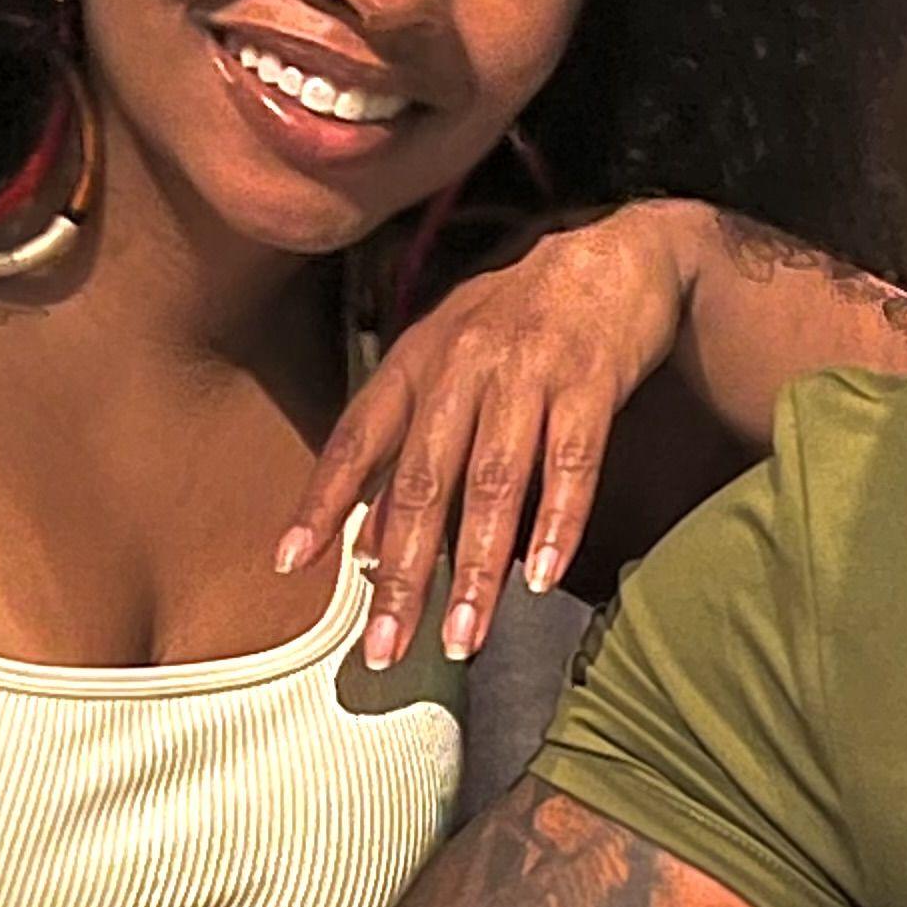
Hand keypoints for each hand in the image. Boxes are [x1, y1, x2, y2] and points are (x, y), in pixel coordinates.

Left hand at [277, 199, 708, 666]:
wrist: (617, 256)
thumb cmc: (523, 326)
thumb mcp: (450, 370)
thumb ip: (409, 453)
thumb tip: (364, 547)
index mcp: (417, 363)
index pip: (356, 439)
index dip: (322, 501)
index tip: (289, 563)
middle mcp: (462, 365)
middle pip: (424, 482)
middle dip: (402, 573)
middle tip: (385, 650)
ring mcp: (527, 370)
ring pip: (495, 483)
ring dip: (475, 568)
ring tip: (464, 638)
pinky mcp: (591, 378)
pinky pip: (573, 461)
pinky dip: (557, 523)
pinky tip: (542, 580)